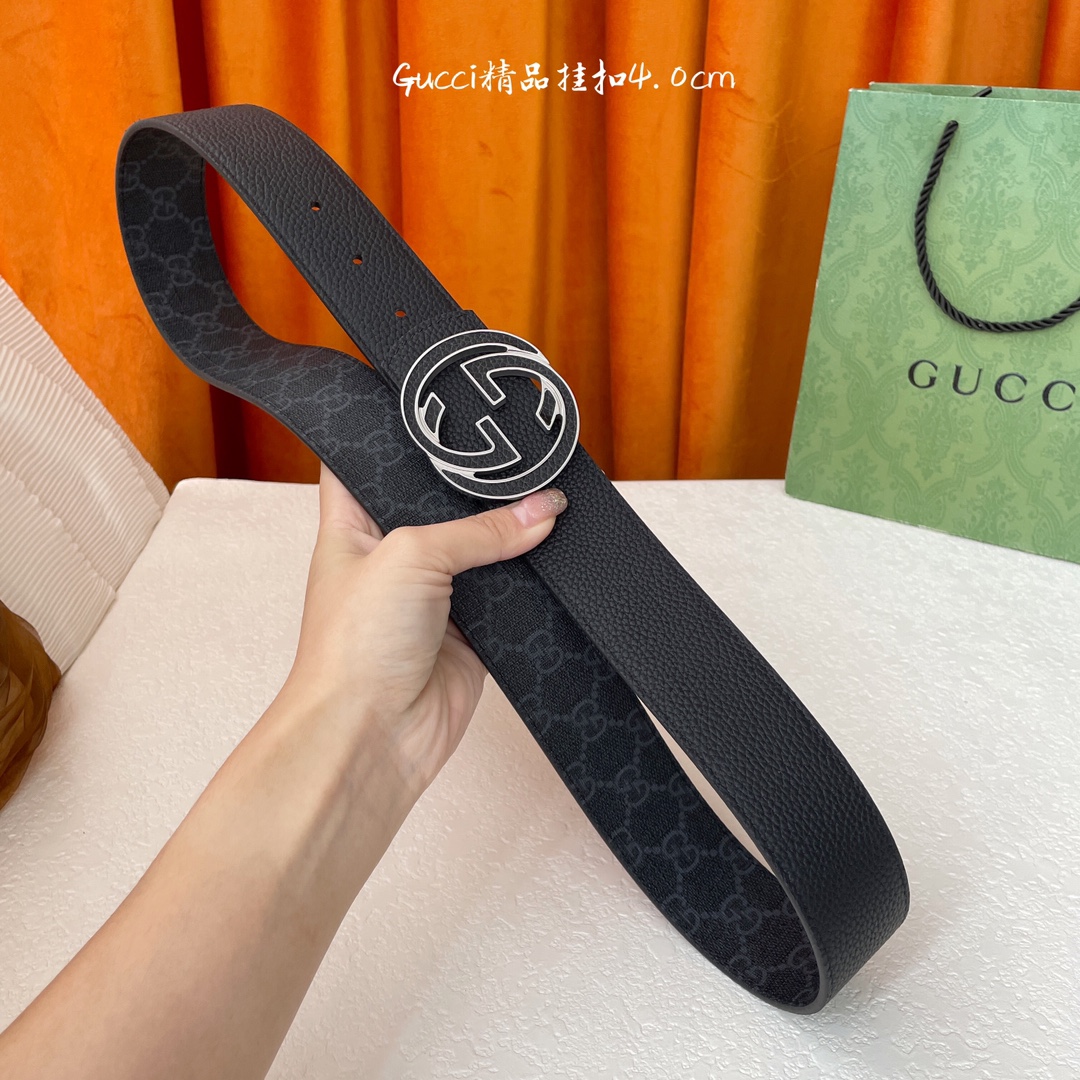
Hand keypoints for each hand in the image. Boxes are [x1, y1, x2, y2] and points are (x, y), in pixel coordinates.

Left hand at [284, 463, 568, 796]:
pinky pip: (509, 598)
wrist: (371, 734)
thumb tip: (541, 508)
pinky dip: (530, 583)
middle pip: (440, 505)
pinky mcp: (469, 634)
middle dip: (476, 488)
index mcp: (352, 526)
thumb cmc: (352, 648)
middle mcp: (391, 557)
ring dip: (510, 537)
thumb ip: (479, 530)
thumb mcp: (411, 556)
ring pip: (482, 551)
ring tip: (544, 498)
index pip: (367, 464)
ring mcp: (432, 596)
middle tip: (513, 454)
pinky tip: (550, 557)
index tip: (435, 410)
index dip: (397, 439)